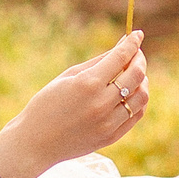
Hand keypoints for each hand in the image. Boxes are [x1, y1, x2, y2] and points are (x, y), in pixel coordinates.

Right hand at [0, 32, 148, 177]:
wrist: (35, 143)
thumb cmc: (46, 105)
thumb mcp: (67, 77)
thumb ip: (96, 62)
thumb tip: (121, 46)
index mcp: (87, 84)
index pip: (120, 57)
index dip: (132, 43)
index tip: (137, 34)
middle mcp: (101, 103)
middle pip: (136, 75)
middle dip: (139, 59)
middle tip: (136, 54)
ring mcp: (108, 122)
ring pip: (141, 96)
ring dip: (143, 81)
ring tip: (135, 75)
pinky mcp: (111, 136)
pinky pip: (136, 115)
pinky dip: (139, 100)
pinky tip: (132, 93)